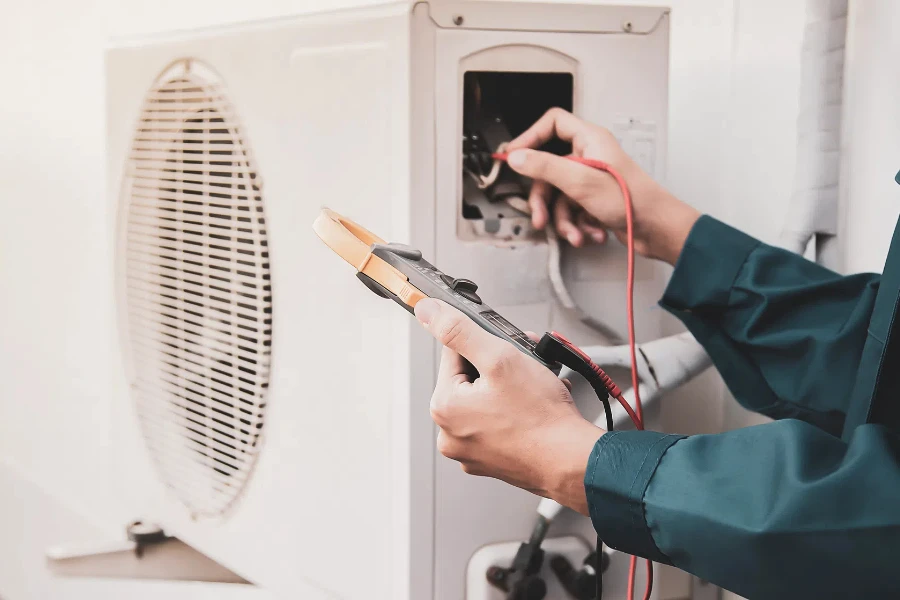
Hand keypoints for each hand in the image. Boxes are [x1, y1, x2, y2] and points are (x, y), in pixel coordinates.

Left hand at [415, 297, 602, 514]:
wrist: (572, 461)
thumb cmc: (541, 417)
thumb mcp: (499, 358)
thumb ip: (459, 331)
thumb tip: (427, 311)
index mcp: (444, 408)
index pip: (454, 354)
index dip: (485, 344)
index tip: (508, 347)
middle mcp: (450, 434)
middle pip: (470, 379)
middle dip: (501, 366)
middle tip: (528, 364)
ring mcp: (471, 451)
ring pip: (487, 401)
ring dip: (511, 387)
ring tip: (537, 386)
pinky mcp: (492, 461)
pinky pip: (498, 425)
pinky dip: (515, 412)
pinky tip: (536, 407)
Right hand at [506, 108, 699, 264]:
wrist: (657, 229)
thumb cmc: (631, 200)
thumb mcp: (580, 181)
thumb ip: (544, 166)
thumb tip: (516, 156)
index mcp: (589, 140)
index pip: (553, 123)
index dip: (530, 137)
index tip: (514, 156)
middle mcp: (589, 156)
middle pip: (549, 170)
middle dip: (545, 200)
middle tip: (540, 217)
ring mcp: (592, 179)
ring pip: (560, 196)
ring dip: (564, 220)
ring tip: (575, 234)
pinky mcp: (595, 200)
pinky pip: (573, 210)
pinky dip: (578, 225)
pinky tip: (590, 234)